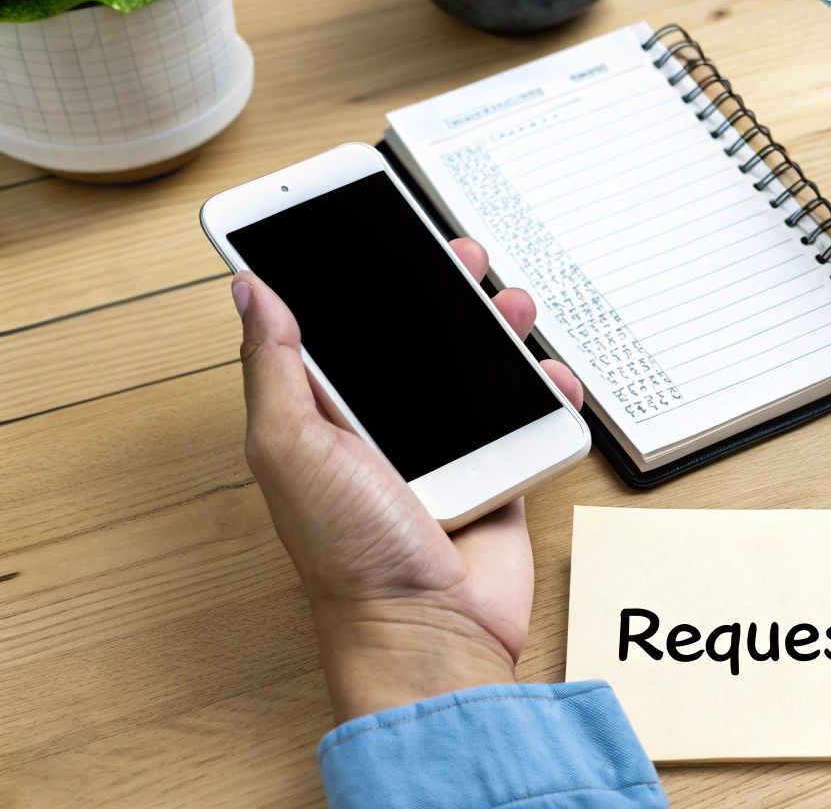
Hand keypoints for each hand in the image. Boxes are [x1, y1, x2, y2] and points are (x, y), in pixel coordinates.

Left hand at [232, 239, 583, 722]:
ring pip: (475, 373)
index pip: (330, 331)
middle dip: (437, 292)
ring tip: (513, 303)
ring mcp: (442, 454)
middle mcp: (382, 432)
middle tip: (455, 255)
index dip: (343, 279)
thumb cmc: (349, 556)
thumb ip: (276, 368)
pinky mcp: (495, 476)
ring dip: (498, 331)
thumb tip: (251, 292)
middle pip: (413, 341)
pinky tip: (550, 376)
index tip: (360, 229)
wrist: (430, 631)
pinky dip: (546, 394)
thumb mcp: (291, 449)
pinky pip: (525, 421)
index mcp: (323, 420)